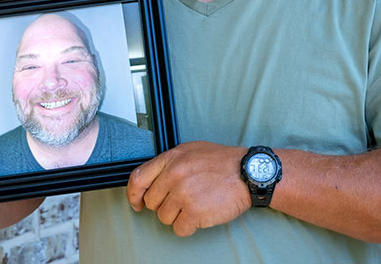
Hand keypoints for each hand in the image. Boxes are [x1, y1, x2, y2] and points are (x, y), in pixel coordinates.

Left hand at [126, 141, 250, 236]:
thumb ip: (169, 163)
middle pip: (151, 202)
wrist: (247, 172)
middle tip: (181, 201)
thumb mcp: (191, 151)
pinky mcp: (194, 212)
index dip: (134, 195)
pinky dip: (189, 226)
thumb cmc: (222, 162)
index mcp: (171, 159)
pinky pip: (179, 228)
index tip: (137, 203)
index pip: (138, 179)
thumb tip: (152, 179)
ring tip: (194, 204)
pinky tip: (200, 214)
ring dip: (177, 216)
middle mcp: (174, 175)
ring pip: (164, 217)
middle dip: (164, 205)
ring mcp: (183, 194)